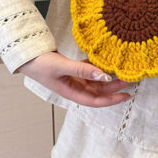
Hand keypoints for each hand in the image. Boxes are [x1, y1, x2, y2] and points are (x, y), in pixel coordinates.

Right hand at [16, 51, 132, 107]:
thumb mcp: (63, 67)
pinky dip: (97, 66)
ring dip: (107, 76)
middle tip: (130, 79)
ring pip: (96, 80)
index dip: (112, 99)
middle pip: (99, 90)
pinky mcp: (73, 69)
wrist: (27, 56)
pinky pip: (89, 70)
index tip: (127, 95)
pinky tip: (106, 61)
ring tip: (121, 70)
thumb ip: (83, 70)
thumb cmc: (41, 65)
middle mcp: (75, 87)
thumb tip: (104, 74)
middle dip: (114, 86)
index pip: (96, 100)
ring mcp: (74, 78)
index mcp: (72, 92)